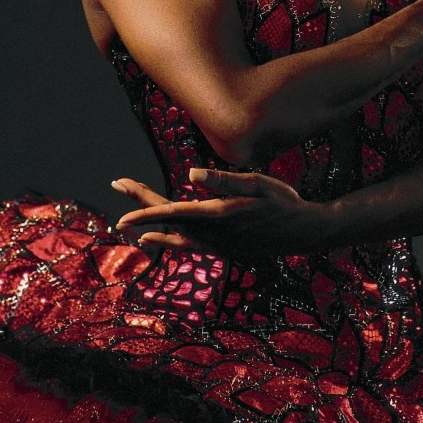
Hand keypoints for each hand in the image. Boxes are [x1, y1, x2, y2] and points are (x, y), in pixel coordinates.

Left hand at [111, 169, 325, 260]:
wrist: (304, 233)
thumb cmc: (283, 202)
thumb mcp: (258, 183)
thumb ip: (223, 180)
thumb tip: (191, 173)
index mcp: (217, 214)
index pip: (172, 212)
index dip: (145, 210)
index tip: (122, 213)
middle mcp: (212, 234)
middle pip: (167, 219)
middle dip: (140, 202)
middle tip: (117, 184)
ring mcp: (216, 245)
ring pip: (174, 234)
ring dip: (150, 223)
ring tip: (126, 218)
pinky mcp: (223, 250)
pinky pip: (187, 246)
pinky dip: (168, 241)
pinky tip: (154, 239)